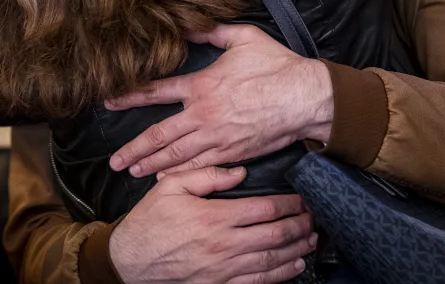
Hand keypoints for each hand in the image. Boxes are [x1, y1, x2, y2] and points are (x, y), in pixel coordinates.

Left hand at [106, 24, 333, 177]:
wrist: (307, 98)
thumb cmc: (277, 66)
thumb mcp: (244, 38)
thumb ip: (213, 31)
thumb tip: (189, 25)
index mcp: (202, 86)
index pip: (156, 92)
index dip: (129, 98)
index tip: (108, 103)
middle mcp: (203, 115)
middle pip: (159, 135)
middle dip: (133, 149)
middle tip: (114, 161)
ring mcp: (217, 138)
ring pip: (176, 155)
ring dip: (152, 165)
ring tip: (132, 172)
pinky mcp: (233, 154)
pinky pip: (200, 167)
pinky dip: (181, 174)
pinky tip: (166, 180)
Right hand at [109, 166, 317, 283]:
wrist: (129, 261)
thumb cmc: (149, 221)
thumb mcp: (171, 187)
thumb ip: (206, 175)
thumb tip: (239, 172)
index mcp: (214, 217)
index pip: (263, 209)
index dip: (288, 204)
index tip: (302, 199)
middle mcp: (223, 245)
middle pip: (274, 236)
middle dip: (299, 226)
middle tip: (315, 219)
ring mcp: (222, 270)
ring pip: (270, 260)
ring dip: (295, 250)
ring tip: (310, 241)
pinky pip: (256, 281)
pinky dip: (279, 275)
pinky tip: (293, 267)